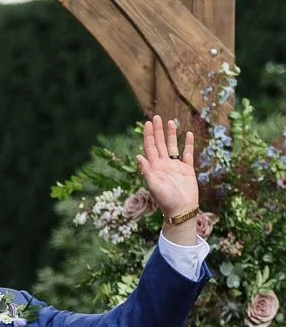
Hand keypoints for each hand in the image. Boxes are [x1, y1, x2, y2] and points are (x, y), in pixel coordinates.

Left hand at [137, 116, 198, 230]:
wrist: (182, 210)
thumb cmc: (166, 200)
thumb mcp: (154, 186)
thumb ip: (147, 171)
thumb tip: (139, 156)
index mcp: (154, 167)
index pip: (150, 147)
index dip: (149, 135)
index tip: (147, 123)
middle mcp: (164, 165)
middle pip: (160, 144)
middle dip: (158, 130)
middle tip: (156, 117)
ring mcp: (175, 166)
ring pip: (173, 147)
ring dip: (171, 135)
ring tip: (171, 122)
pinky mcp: (187, 170)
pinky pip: (187, 154)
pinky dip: (188, 144)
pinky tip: (188, 134)